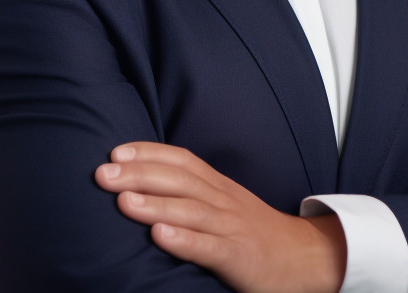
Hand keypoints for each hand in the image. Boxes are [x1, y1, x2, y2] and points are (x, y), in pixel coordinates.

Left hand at [96, 142, 344, 292]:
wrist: (304, 257)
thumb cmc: (253, 233)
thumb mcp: (224, 205)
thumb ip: (191, 194)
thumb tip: (142, 184)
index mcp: (217, 187)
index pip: (181, 160)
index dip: (149, 153)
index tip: (115, 151)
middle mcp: (223, 201)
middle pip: (180, 180)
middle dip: (140, 174)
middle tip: (102, 173)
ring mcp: (232, 228)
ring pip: (191, 210)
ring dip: (155, 204)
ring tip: (123, 202)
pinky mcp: (240, 257)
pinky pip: (210, 247)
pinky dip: (185, 240)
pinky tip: (161, 237)